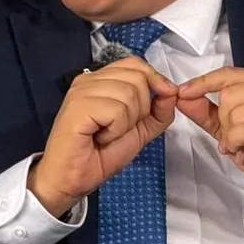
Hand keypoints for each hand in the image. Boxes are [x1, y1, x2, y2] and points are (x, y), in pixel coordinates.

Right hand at [28, 56, 177, 217]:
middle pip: (137, 77)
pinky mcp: (78, 106)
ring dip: (126, 122)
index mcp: (101, 80)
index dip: (154, 79)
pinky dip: (115, 130)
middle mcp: (89, 80)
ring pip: (130, 94)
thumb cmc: (98, 155)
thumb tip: (172, 91)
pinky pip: (117, 110)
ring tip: (107, 133)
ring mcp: (82, 91)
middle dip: (140, 109)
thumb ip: (158, 111)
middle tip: (118, 127)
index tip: (160, 98)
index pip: (135, 64)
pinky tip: (100, 137)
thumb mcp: (139, 131)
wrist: (71, 179)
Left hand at [177, 67, 243, 217]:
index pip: (229, 74)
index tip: (183, 92)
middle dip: (224, 123)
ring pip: (235, 113)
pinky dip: (239, 144)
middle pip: (228, 95)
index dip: (203, 82)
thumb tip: (183, 97)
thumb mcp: (231, 132)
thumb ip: (207, 113)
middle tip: (237, 140)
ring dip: (232, 138)